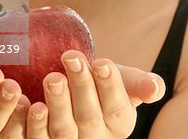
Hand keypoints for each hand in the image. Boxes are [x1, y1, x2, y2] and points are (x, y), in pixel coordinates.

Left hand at [25, 50, 164, 138]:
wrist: (78, 90)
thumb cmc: (103, 83)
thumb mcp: (126, 81)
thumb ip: (142, 84)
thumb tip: (155, 88)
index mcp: (120, 123)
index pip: (117, 107)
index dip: (109, 85)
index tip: (101, 62)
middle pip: (89, 116)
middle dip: (81, 85)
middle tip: (71, 58)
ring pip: (64, 129)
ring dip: (58, 104)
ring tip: (53, 78)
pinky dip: (35, 124)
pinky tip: (32, 104)